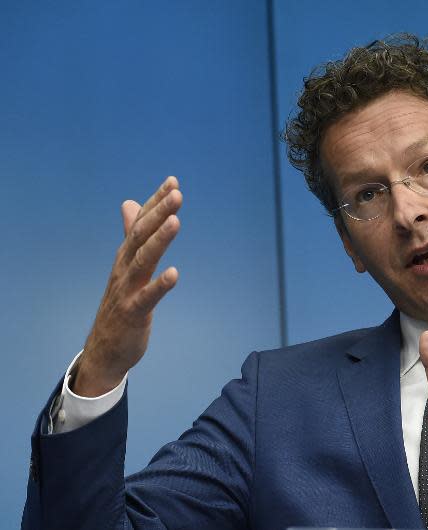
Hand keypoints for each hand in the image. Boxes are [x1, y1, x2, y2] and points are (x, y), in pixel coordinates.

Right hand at [73, 176, 181, 396]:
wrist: (105, 348)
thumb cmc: (121, 304)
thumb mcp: (127, 265)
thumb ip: (131, 234)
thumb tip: (131, 202)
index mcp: (126, 257)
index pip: (141, 224)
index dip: (156, 203)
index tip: (173, 182)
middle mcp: (124, 269)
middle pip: (141, 236)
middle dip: (158, 213)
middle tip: (177, 193)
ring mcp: (127, 290)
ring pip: (143, 261)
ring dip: (159, 240)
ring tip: (176, 221)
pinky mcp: (133, 313)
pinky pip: (147, 298)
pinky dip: (160, 285)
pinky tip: (175, 274)